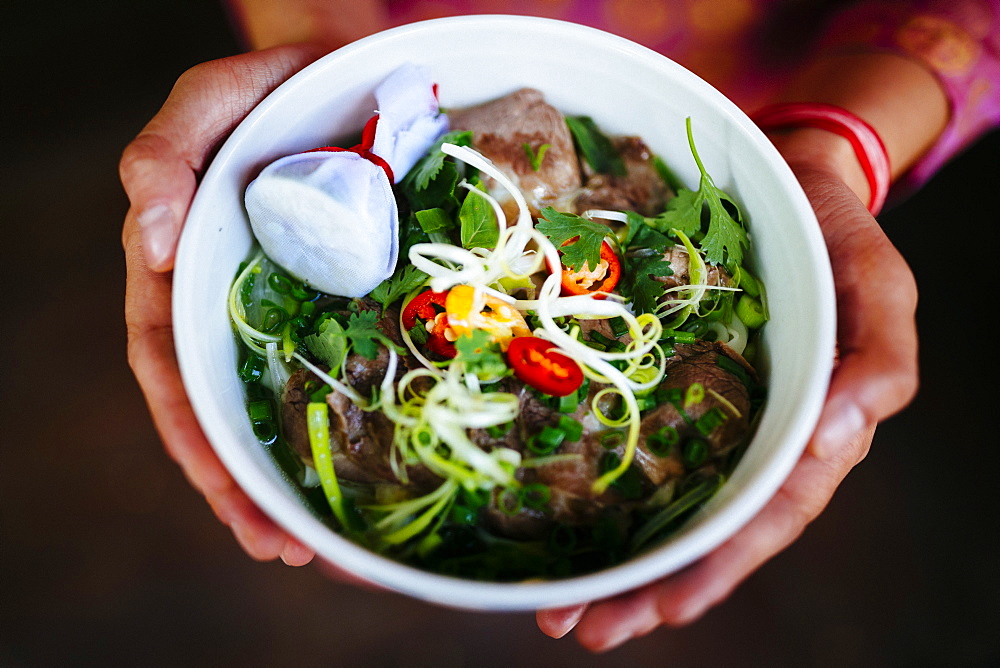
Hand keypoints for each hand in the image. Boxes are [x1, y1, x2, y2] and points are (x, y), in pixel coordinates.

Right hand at [120, 43, 325, 564]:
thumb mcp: (211, 100)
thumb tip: (147, 239)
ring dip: (286, 475)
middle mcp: (227, 295)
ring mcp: (282, 301)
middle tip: (285, 551)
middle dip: (240, 483)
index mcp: (183, 263)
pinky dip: (334, 422)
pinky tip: (362, 472)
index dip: (193, 436)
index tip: (229, 493)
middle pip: (216, 405)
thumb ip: (166, 155)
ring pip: (268, 400)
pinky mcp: (336, 294)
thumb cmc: (272, 79)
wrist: (342, 63)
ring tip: (318, 546)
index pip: (168, 367)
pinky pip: (327, 367)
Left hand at [536, 165, 918, 650]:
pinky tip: (555, 524)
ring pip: (662, 503)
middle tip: (582, 628)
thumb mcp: (880, 285)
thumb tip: (846, 432)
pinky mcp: (668, 383)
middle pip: (702, 530)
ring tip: (556, 609)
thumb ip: (882, 357)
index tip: (664, 608)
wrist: (786, 182)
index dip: (719, 567)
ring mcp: (706, 413)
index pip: (766, 517)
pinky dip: (600, 491)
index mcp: (809, 428)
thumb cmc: (836, 236)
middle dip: (647, 588)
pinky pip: (635, 445)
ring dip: (613, 561)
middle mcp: (751, 436)